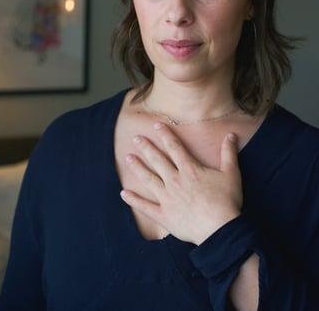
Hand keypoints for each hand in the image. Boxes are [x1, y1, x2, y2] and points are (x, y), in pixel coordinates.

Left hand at [120, 122, 242, 244]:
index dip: (165, 135)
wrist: (220, 229)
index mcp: (190, 170)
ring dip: (138, 168)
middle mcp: (175, 180)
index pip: (175, 147)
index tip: (155, 125)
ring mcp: (168, 198)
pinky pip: (146, 207)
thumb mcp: (231, 173)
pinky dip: (134, 200)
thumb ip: (228, 153)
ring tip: (128, 158)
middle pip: (158, 160)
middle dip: (146, 147)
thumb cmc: (227, 201)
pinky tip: (123, 193)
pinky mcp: (164, 216)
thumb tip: (231, 135)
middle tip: (136, 138)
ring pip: (149, 179)